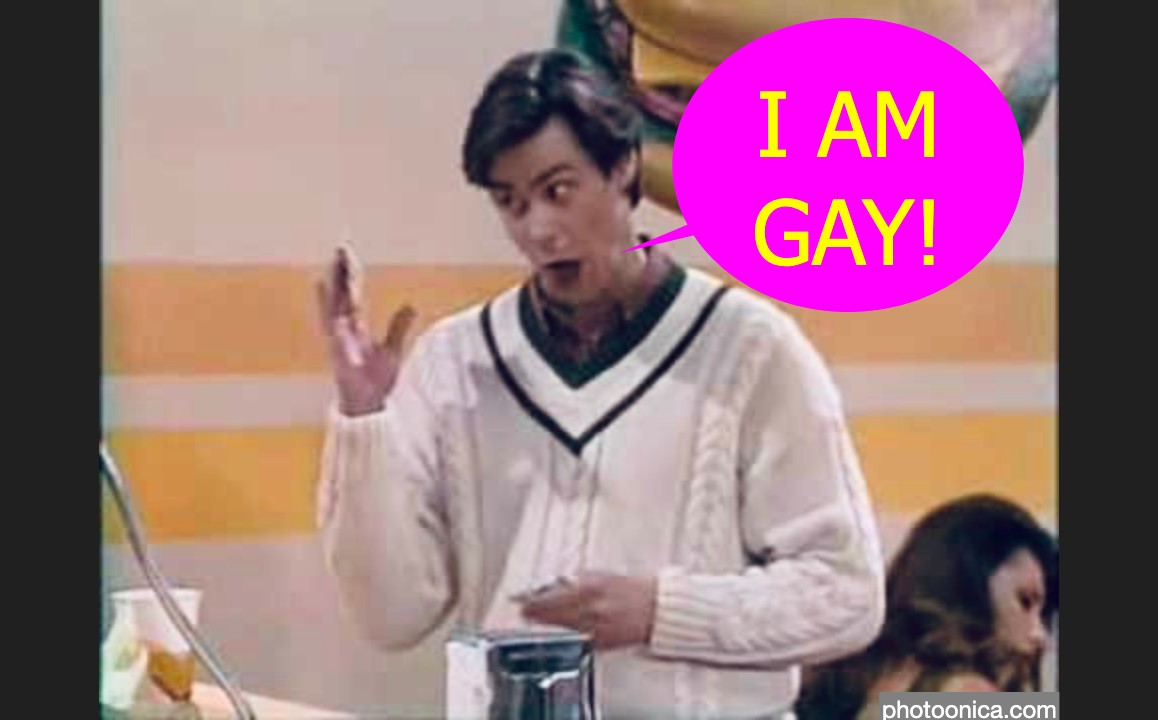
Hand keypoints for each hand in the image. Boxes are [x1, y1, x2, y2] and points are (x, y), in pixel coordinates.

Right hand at [315, 246, 415, 415]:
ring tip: (329, 270)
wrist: (369, 405)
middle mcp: (345, 331)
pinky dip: (331, 318)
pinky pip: (334, 333)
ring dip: (332, 290)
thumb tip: (410, 305)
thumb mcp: (392, 348)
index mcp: (356, 328)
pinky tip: (331, 303)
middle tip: (339, 250)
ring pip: (334, 309)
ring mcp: (339, 341)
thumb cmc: (375, 381)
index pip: (352, 296)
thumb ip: (398, 326)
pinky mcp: (338, 353)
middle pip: (341, 296)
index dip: (350, 277)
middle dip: (339, 274)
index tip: (347, 256)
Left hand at [519, 572, 657, 650]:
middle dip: (535, 612)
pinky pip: (579, 638)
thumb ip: (578, 581)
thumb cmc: (634, 589)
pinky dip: (569, 633)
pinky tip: (562, 630)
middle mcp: (592, 608)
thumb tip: (554, 585)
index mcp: (592, 587)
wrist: (660, 608)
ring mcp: (598, 628)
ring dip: (548, 623)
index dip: (532, 598)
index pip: (552, 595)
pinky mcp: (605, 643)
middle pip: (553, 613)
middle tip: (522, 611)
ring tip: (535, 619)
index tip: (518, 598)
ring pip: (563, 627)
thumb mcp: (603, 576)